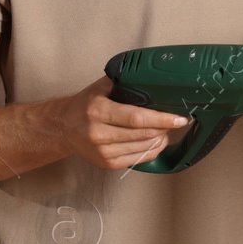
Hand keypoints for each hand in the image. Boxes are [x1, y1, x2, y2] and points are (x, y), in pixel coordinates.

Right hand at [51, 76, 191, 169]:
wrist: (63, 128)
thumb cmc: (85, 105)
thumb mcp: (100, 87)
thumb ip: (124, 82)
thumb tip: (153, 79)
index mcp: (98, 111)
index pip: (136, 118)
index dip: (161, 119)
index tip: (179, 117)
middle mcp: (99, 134)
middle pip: (143, 134)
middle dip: (165, 127)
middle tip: (177, 119)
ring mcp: (103, 152)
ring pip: (143, 148)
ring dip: (161, 139)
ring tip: (167, 129)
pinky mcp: (108, 163)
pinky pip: (138, 159)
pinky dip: (152, 150)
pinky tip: (157, 140)